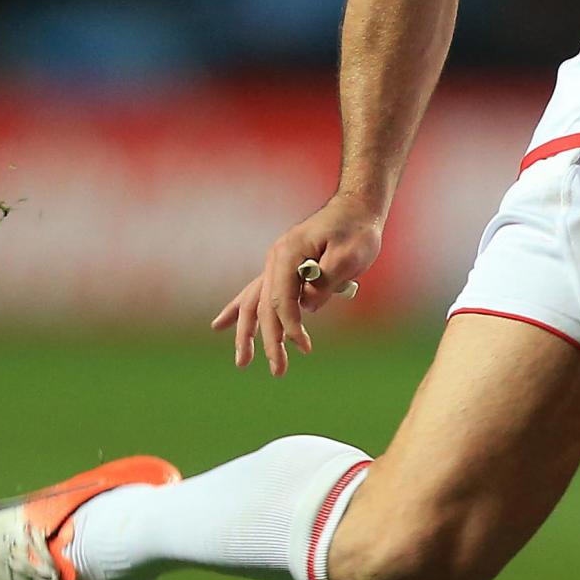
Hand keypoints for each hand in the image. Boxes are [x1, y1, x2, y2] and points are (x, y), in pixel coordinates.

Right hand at [211, 193, 383, 375]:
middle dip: (268, 341)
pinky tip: (221, 326)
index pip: (282, 298)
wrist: (356, 208)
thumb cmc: (358, 230)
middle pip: (263, 305)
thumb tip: (306, 307)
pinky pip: (258, 294)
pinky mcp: (284, 269)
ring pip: (255, 302)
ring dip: (248, 333)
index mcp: (289, 253)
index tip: (305, 347)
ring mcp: (277, 264)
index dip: (291, 326)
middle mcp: (276, 259)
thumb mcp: (350, 255)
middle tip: (278, 371)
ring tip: (243, 362)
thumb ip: (326, 281)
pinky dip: (241, 312)